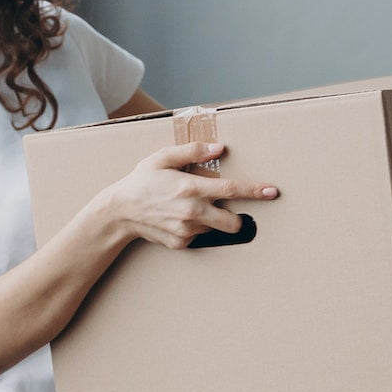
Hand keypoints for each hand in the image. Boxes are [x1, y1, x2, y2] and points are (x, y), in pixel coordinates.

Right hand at [99, 141, 279, 249]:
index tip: (272, 192)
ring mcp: (186, 231)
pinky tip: (177, 218)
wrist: (119, 211)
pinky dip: (195, 228)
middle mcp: (192, 212)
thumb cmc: (142, 180)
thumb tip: (219, 148)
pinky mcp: (180, 243)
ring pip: (214, 228)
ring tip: (188, 208)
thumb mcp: (163, 158)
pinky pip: (198, 237)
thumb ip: (193, 151)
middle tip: (227, 208)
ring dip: (211, 220)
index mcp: (191, 188)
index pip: (232, 190)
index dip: (255, 191)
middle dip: (238, 217)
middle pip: (232, 221)